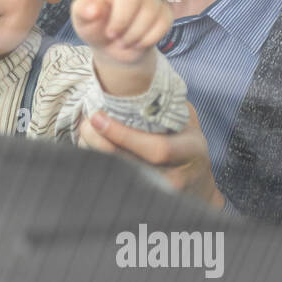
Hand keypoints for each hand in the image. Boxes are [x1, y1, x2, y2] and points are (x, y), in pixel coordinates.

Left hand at [70, 0, 172, 66]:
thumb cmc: (96, 29)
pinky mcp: (165, 12)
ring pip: (147, 15)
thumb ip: (82, 14)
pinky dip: (145, 40)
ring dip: (131, 36)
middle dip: (120, 21)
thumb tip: (93, 7)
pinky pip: (160, 27)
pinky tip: (137, 40)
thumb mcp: (82, 24)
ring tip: (123, 38)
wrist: (117, 50)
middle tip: (111, 34)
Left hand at [76, 102, 224, 209]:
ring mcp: (160, 194)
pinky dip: (98, 165)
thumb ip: (164, 103)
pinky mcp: (143, 202)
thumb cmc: (187, 144)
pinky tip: (88, 148)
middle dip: (100, 143)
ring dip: (94, 153)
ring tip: (84, 132)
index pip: (157, 149)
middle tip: (85, 123)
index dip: (123, 135)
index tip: (98, 117)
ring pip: (118, 176)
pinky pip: (115, 183)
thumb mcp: (186, 121)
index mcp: (190, 151)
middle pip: (129, 165)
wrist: (197, 185)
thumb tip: (132, 79)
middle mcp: (177, 178)